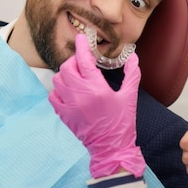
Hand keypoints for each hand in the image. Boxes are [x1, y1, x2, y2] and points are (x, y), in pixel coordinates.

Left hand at [48, 33, 144, 177]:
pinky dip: (59, 90)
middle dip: (75, 60)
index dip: (82, 46)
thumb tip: (133, 57)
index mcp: (96, 89)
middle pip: (67, 67)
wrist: (111, 149)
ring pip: (58, 80)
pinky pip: (53, 96)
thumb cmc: (122, 123)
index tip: (82, 38)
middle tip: (84, 62)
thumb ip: (131, 74)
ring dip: (66, 74)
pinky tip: (69, 90)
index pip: (84, 60)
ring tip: (77, 76)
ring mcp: (69, 106)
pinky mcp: (64, 115)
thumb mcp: (130, 97)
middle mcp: (80, 95)